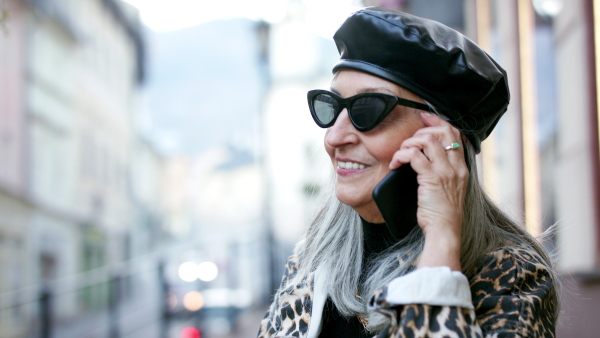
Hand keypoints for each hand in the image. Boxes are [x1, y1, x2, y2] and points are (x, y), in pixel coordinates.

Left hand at [389, 113, 468, 270]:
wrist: (445, 231)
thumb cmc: (442, 214)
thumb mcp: (449, 189)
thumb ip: (442, 172)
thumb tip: (422, 159)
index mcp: (461, 168)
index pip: (455, 134)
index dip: (438, 122)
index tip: (425, 118)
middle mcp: (456, 167)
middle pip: (442, 132)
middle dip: (421, 130)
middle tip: (407, 139)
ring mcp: (445, 172)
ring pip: (427, 140)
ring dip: (409, 142)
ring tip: (400, 154)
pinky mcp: (431, 178)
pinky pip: (414, 156)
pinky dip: (401, 155)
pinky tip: (395, 163)